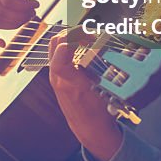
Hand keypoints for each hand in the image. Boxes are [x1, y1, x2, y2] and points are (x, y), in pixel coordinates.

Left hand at [48, 29, 122, 160]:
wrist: (88, 128)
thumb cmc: (98, 113)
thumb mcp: (105, 92)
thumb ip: (102, 69)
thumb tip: (105, 47)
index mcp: (69, 82)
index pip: (61, 52)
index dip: (73, 38)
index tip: (89, 35)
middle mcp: (58, 78)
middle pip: (55, 43)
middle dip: (73, 32)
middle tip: (90, 33)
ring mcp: (55, 77)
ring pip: (54, 46)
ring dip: (69, 37)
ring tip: (86, 37)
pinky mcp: (56, 77)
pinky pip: (57, 54)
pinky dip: (68, 46)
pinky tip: (82, 47)